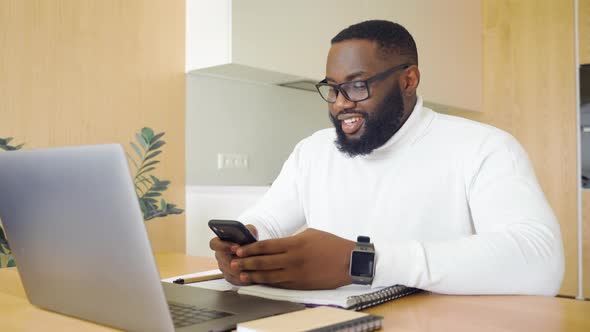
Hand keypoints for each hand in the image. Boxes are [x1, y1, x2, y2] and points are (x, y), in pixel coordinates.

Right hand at [209, 224, 257, 285]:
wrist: (253, 251)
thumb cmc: (249, 239)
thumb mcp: (249, 231)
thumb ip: (247, 229)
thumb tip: (247, 232)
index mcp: (219, 242)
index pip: (214, 244)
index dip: (224, 246)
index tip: (236, 247)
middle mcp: (219, 256)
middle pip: (223, 260)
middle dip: (236, 260)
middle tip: (247, 259)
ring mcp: (224, 267)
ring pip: (229, 271)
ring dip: (240, 269)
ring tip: (251, 266)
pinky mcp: (230, 277)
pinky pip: (235, 280)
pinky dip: (243, 278)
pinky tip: (252, 274)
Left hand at [231, 228, 355, 289]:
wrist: (349, 261)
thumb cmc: (331, 244)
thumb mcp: (309, 234)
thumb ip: (291, 240)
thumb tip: (276, 245)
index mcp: (294, 244)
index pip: (266, 246)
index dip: (250, 249)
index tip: (239, 250)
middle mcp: (293, 259)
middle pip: (264, 262)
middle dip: (246, 263)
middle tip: (233, 263)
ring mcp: (296, 274)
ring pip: (269, 276)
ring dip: (253, 276)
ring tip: (240, 276)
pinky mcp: (301, 285)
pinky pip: (280, 284)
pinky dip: (268, 284)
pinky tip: (259, 283)